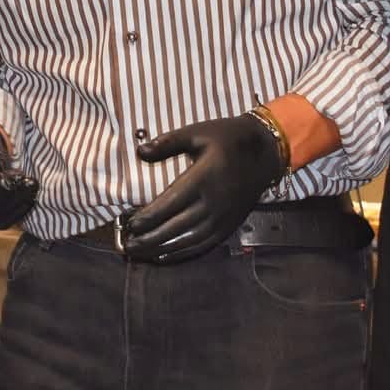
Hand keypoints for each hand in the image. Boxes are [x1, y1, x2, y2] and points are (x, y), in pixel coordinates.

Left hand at [120, 114, 284, 263]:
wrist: (264, 152)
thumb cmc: (226, 139)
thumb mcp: (197, 132)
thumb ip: (167, 143)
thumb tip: (141, 152)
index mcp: (204, 178)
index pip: (170, 204)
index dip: (147, 217)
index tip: (128, 223)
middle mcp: (213, 202)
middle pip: (175, 227)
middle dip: (148, 238)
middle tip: (126, 244)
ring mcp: (222, 217)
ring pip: (187, 241)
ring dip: (161, 249)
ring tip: (138, 254)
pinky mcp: (228, 226)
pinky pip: (203, 246)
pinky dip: (181, 254)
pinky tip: (163, 256)